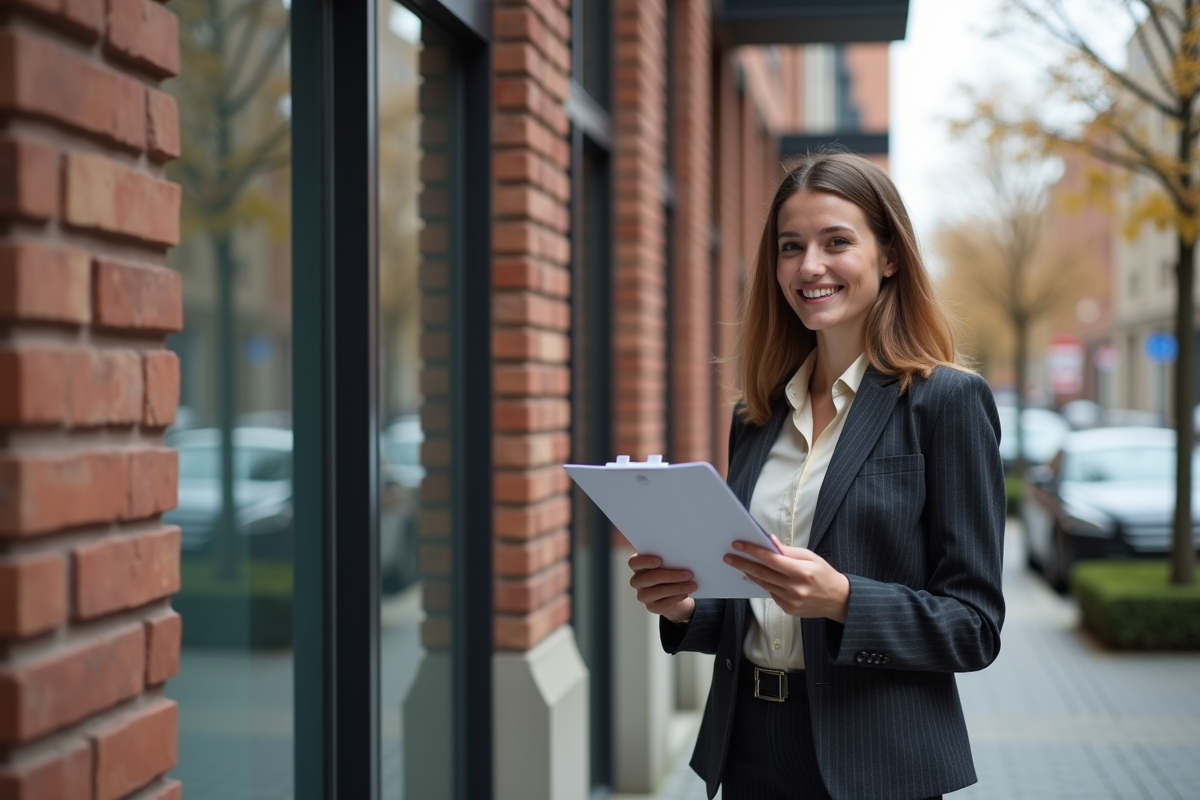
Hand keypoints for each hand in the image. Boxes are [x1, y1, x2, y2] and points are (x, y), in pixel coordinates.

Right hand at [628, 552, 696, 622]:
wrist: (673, 593)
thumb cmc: (669, 573)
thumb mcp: (667, 564)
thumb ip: (669, 560)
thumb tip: (683, 559)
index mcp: (638, 567)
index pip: (634, 562)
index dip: (645, 561)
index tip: (659, 560)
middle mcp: (637, 581)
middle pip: (651, 577)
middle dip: (671, 575)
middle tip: (688, 574)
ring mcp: (643, 595)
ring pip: (660, 591)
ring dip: (678, 587)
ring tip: (692, 585)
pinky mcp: (651, 607)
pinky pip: (664, 603)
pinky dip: (677, 597)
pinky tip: (686, 593)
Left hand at [724, 535, 849, 621]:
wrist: (838, 600)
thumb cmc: (825, 575)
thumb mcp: (811, 557)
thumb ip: (789, 551)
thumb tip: (770, 542)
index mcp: (802, 572)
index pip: (771, 560)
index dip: (753, 551)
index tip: (738, 545)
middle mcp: (795, 588)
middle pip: (762, 573)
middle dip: (743, 563)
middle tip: (728, 557)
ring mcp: (791, 601)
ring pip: (764, 584)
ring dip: (750, 573)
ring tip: (739, 564)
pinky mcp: (788, 609)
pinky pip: (771, 593)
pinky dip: (764, 583)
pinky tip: (759, 576)